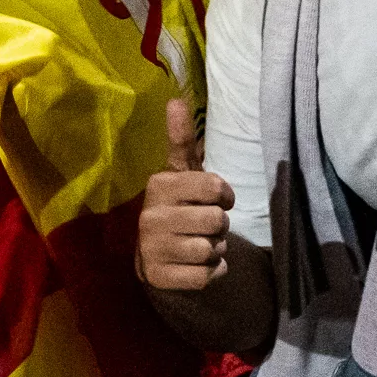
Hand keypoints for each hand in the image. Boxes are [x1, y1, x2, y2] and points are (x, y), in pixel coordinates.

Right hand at [136, 97, 236, 292]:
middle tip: (204, 226)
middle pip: (217, 221)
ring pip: (212, 250)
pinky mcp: (159, 278)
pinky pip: (206, 276)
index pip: (215, 187)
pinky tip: (196, 265)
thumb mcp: (182, 172)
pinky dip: (212, 272)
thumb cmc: (179, 206)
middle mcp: (151, 216)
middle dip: (219, 226)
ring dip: (215, 250)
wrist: (156, 256)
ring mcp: (152, 248)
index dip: (225, 196)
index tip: (217, 199)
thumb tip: (175, 99)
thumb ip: (181, 139)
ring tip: (199, 245)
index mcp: (159, 185)